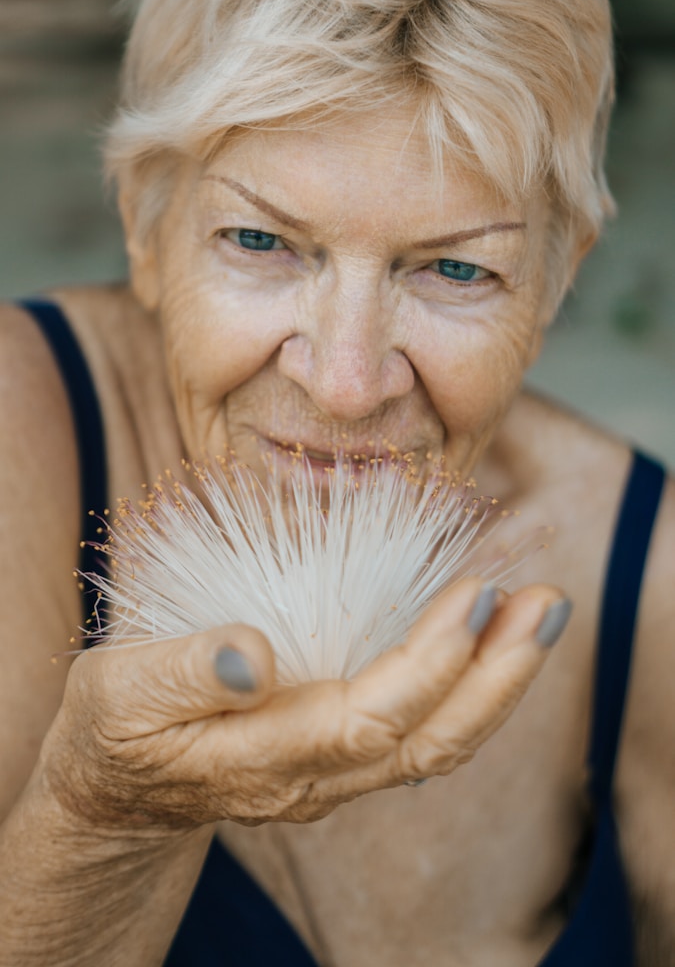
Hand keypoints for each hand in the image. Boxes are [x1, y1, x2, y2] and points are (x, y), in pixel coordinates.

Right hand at [42, 578, 569, 830]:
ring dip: (498, 681)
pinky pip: (421, 729)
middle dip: (498, 678)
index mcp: (261, 757)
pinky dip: (468, 683)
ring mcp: (334, 771)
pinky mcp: (341, 751)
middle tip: (547, 604)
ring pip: (436, 742)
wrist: (119, 783)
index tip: (475, 596)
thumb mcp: (120, 691)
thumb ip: (181, 672)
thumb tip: (254, 655)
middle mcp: (314, 776)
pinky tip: (491, 637)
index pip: (369, 721)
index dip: (431, 663)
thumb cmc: (116, 725)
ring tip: (540, 611)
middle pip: (428, 744)